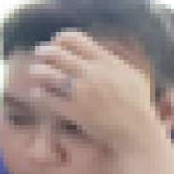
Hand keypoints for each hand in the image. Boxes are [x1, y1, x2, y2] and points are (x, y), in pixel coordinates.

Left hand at [28, 32, 172, 159]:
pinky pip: (46, 97)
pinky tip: (37, 92)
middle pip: (56, 53)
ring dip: (37, 71)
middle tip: (40, 55)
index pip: (75, 39)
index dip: (61, 39)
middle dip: (44, 52)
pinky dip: (38, 93)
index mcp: (107, 61)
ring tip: (34, 73)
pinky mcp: (74, 111)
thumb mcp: (133, 76)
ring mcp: (82, 92)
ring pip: (47, 73)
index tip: (56, 43)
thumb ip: (116, 61)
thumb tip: (100, 50)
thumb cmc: (138, 106)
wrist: (138, 134)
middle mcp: (93, 73)